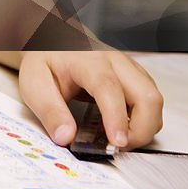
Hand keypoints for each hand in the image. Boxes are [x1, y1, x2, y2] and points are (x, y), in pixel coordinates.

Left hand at [18, 50, 163, 149]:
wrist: (53, 42)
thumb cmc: (45, 61)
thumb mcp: (34, 84)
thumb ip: (49, 111)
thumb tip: (66, 137)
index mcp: (87, 60)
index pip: (109, 88)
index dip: (116, 118)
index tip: (117, 142)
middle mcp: (115, 62)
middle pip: (147, 96)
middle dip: (141, 129)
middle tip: (117, 146)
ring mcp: (129, 68)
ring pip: (154, 101)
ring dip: (144, 126)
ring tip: (117, 139)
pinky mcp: (135, 77)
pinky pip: (150, 101)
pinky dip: (143, 120)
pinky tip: (121, 128)